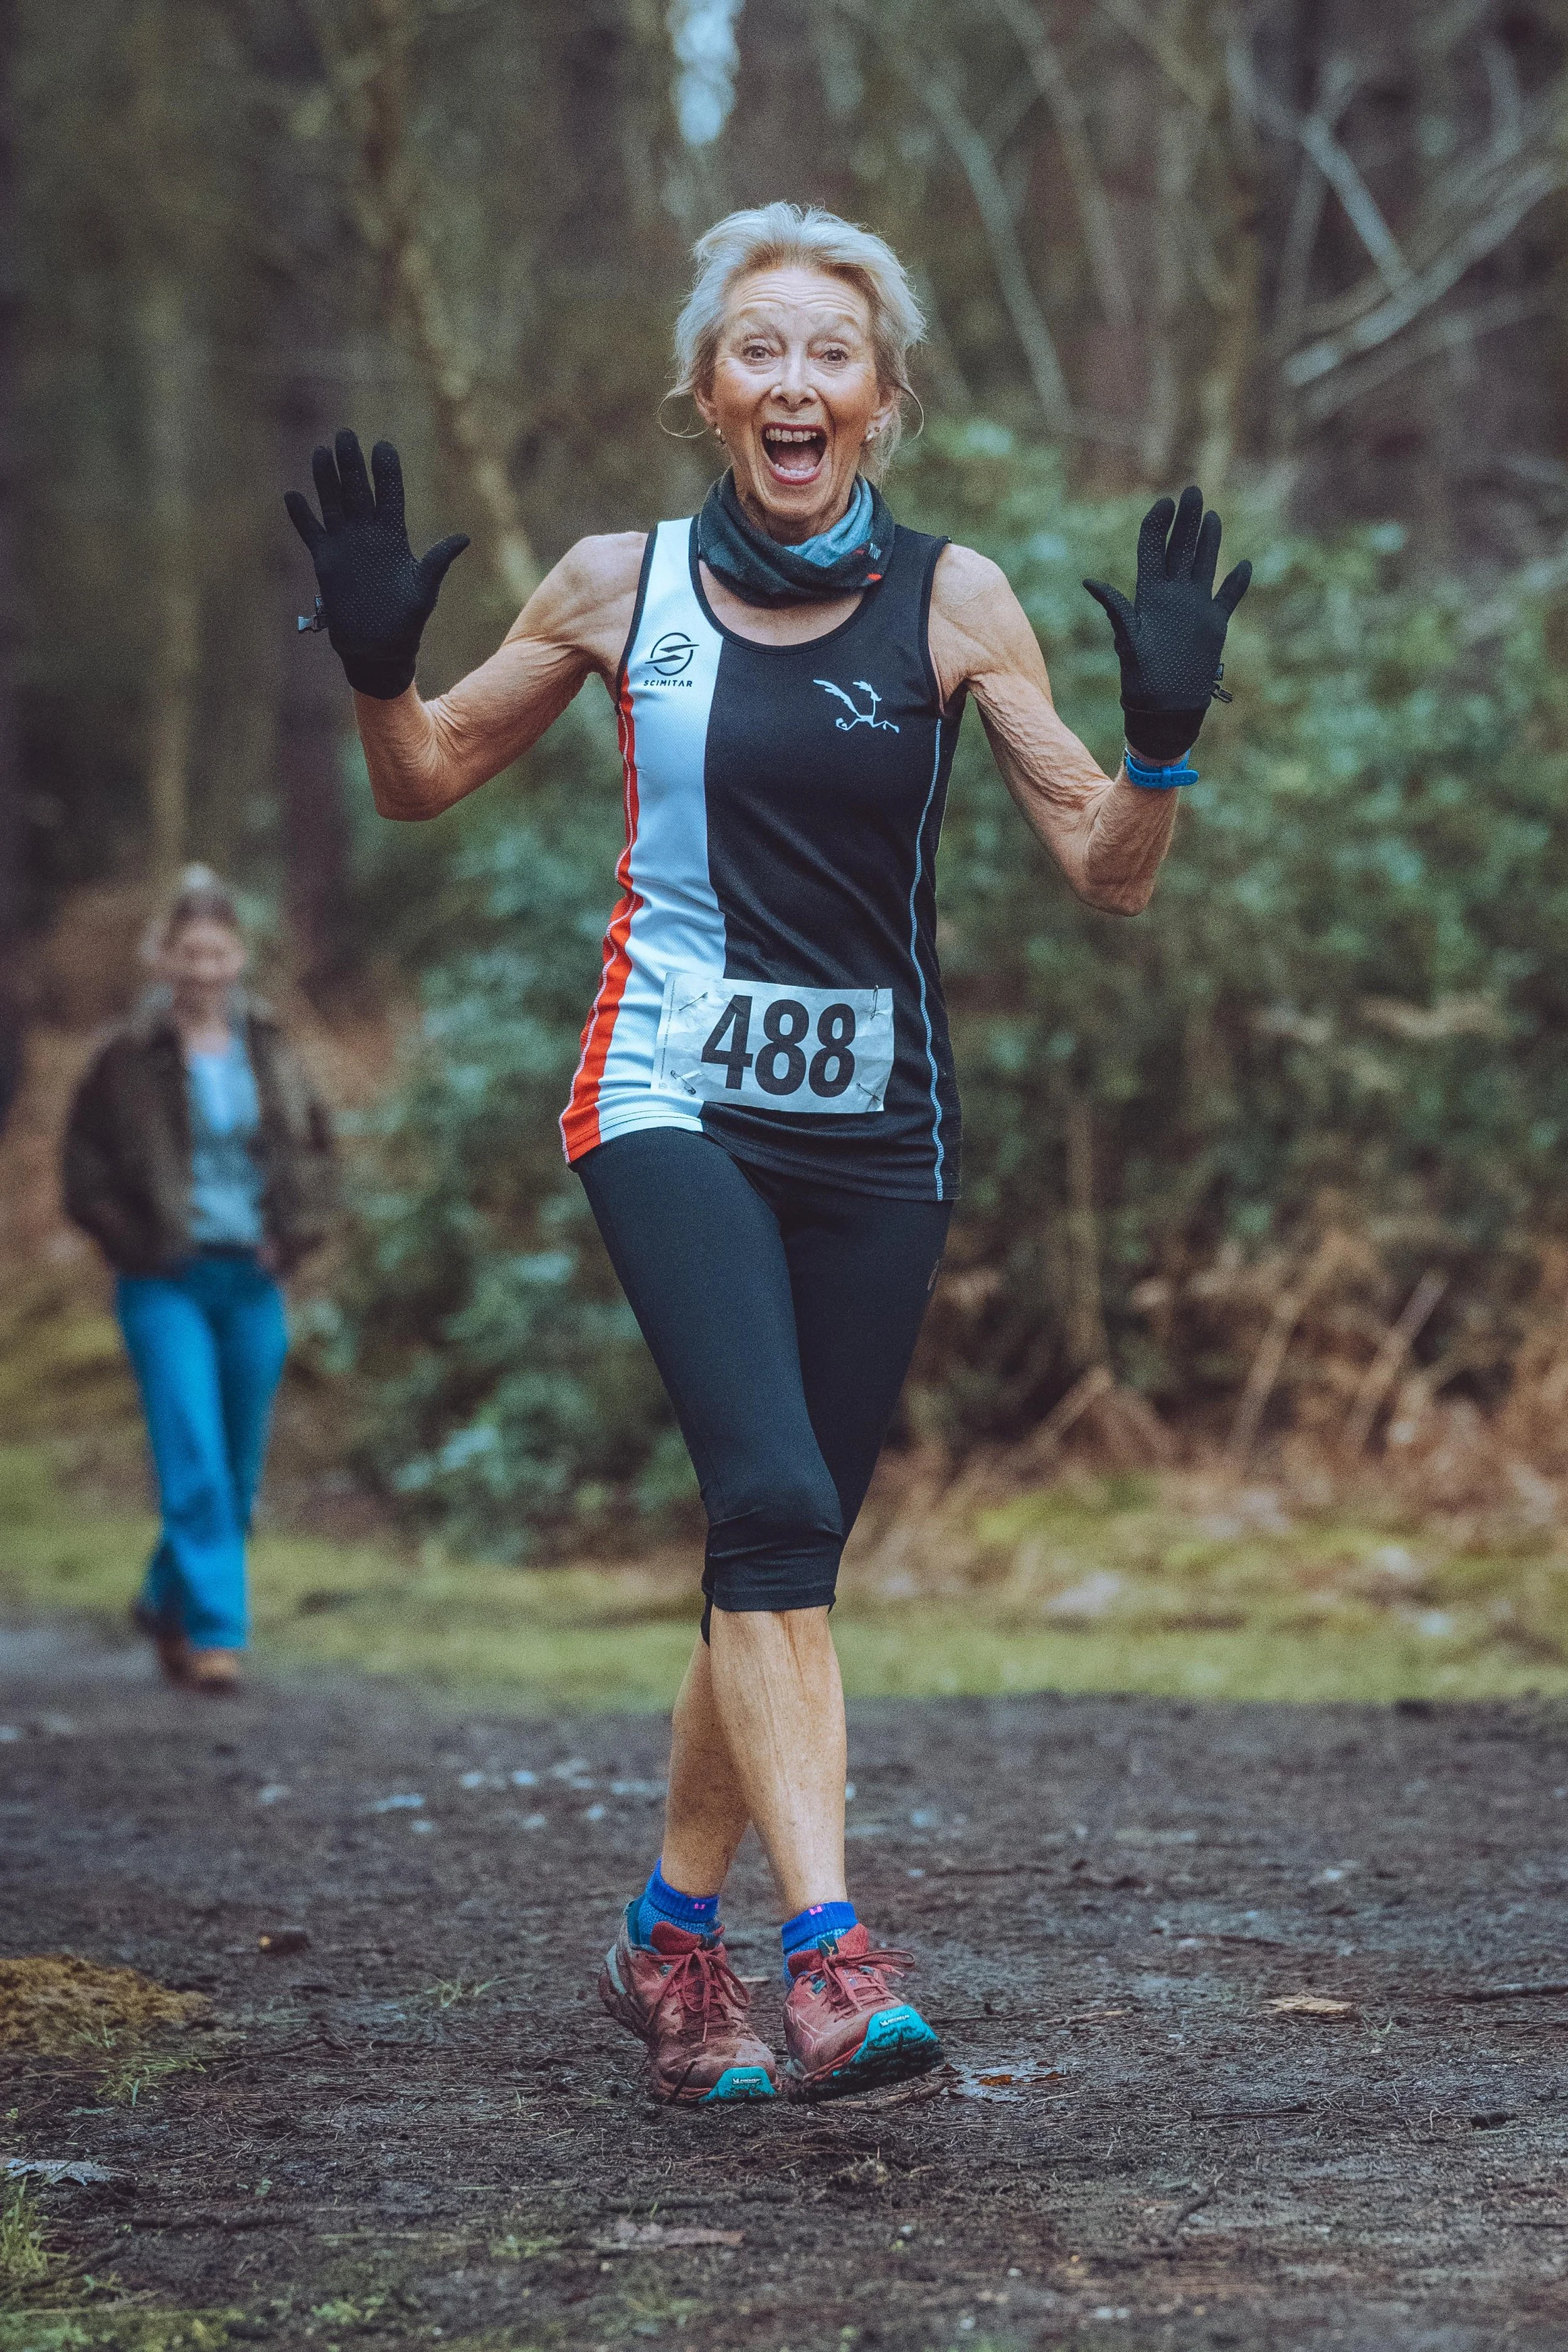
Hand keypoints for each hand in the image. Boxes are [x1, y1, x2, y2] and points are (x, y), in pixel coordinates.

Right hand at [284, 429, 468, 699]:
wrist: (379, 648)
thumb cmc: (406, 621)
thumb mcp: (425, 589)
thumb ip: (438, 561)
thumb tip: (463, 538)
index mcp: (393, 537)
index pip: (389, 495)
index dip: (386, 472)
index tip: (383, 446)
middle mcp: (367, 535)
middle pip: (357, 491)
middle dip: (352, 464)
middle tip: (346, 435)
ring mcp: (345, 545)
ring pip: (332, 503)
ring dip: (325, 479)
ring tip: (320, 451)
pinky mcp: (326, 561)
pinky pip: (311, 532)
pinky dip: (302, 516)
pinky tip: (292, 495)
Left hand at [1083, 485, 1250, 760]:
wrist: (1165, 708)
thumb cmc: (1142, 679)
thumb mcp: (1128, 640)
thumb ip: (1116, 608)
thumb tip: (1090, 582)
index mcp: (1150, 595)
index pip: (1153, 550)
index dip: (1158, 525)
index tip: (1165, 503)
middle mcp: (1173, 596)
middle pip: (1180, 549)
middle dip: (1186, 520)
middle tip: (1192, 491)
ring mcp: (1195, 608)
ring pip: (1203, 564)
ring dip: (1208, 541)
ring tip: (1211, 515)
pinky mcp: (1214, 625)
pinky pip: (1228, 597)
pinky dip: (1237, 583)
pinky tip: (1244, 565)